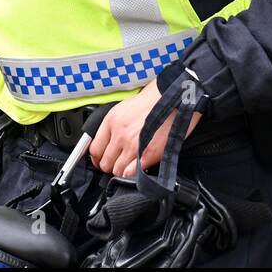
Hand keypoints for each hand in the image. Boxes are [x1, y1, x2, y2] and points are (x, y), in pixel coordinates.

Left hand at [89, 80, 203, 177]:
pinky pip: (132, 174)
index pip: (94, 149)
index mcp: (112, 121)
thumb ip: (114, 126)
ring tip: (130, 166)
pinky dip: (133, 175)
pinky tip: (138, 170)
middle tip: (118, 164)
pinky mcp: (148, 154)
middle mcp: (120, 134)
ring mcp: (133, 146)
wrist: (176, 96)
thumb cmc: (155, 100)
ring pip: (117, 171)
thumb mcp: (125, 108)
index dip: (98, 158)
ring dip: (122, 171)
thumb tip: (109, 143)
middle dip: (110, 165)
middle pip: (105, 163)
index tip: (102, 160)